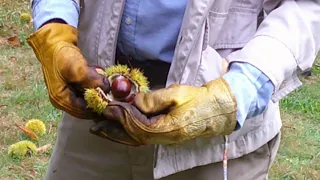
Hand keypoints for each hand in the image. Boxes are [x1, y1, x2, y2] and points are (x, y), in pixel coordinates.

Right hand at [27, 23, 109, 118]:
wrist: (53, 40)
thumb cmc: (60, 55)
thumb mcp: (76, 68)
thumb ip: (91, 80)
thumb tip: (106, 89)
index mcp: (60, 99)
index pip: (84, 112)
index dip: (99, 108)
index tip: (113, 103)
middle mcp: (64, 99)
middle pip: (86, 106)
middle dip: (100, 99)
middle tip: (112, 93)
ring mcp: (68, 91)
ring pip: (88, 98)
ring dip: (98, 91)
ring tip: (105, 82)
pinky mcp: (73, 84)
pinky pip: (87, 89)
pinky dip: (94, 84)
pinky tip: (99, 75)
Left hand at [90, 78, 237, 145]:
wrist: (217, 109)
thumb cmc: (199, 99)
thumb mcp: (179, 94)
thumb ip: (156, 99)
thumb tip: (135, 102)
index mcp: (169, 128)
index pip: (138, 125)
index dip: (121, 117)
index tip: (108, 108)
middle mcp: (165, 138)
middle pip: (134, 137)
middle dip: (113, 130)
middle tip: (95, 125)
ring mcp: (165, 139)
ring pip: (137, 139)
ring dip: (118, 134)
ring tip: (101, 129)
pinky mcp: (166, 135)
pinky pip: (143, 137)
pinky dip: (128, 134)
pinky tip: (120, 130)